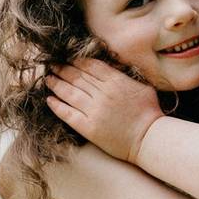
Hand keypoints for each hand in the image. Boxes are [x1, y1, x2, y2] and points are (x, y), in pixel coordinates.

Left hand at [45, 59, 163, 162]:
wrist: (149, 139)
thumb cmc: (150, 113)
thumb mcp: (142, 87)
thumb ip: (125, 76)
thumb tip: (113, 67)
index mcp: (116, 81)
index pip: (90, 66)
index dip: (76, 61)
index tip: (68, 59)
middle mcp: (102, 93)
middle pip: (77, 77)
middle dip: (63, 69)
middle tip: (53, 65)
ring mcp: (94, 110)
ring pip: (70, 92)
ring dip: (56, 84)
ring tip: (48, 79)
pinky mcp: (89, 127)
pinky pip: (68, 114)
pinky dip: (57, 106)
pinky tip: (49, 100)